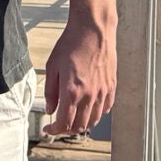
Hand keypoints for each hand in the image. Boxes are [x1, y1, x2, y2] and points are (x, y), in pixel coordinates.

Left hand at [40, 8, 116, 138]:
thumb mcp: (52, 66)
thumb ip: (51, 91)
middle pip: (79, 126)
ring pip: (93, 120)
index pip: (64, 123)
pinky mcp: (111, 86)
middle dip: (67, 129)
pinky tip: (89, 109)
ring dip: (82, 124)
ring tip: (73, 118)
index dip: (54, 130)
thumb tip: (50, 109)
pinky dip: (96, 114)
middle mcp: (89, 95)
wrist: (93, 29)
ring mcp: (103, 92)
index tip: (48, 129)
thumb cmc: (71, 44)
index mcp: (72, 92)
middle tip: (59, 124)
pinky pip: (105, 108)